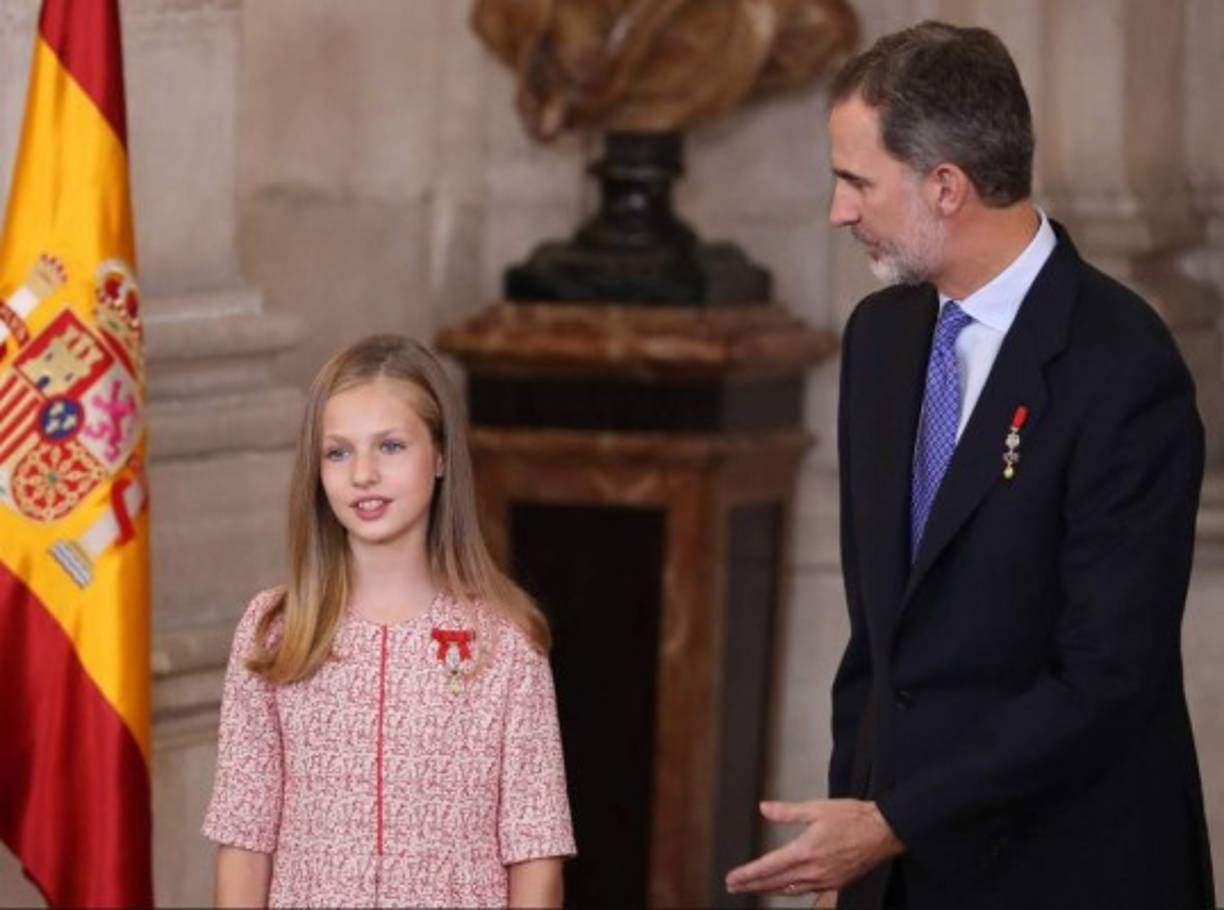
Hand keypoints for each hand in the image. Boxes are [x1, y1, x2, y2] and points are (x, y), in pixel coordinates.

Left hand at [724, 799, 902, 897]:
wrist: (883, 832)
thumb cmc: (852, 817)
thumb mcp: (816, 808)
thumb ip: (787, 812)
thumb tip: (763, 809)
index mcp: (806, 851)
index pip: (768, 867)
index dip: (748, 874)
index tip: (732, 878)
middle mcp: (813, 871)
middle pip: (775, 882)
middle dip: (751, 885)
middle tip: (732, 886)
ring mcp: (825, 880)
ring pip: (789, 889)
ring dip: (767, 890)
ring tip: (751, 889)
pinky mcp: (835, 883)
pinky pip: (805, 891)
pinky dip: (788, 890)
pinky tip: (782, 888)